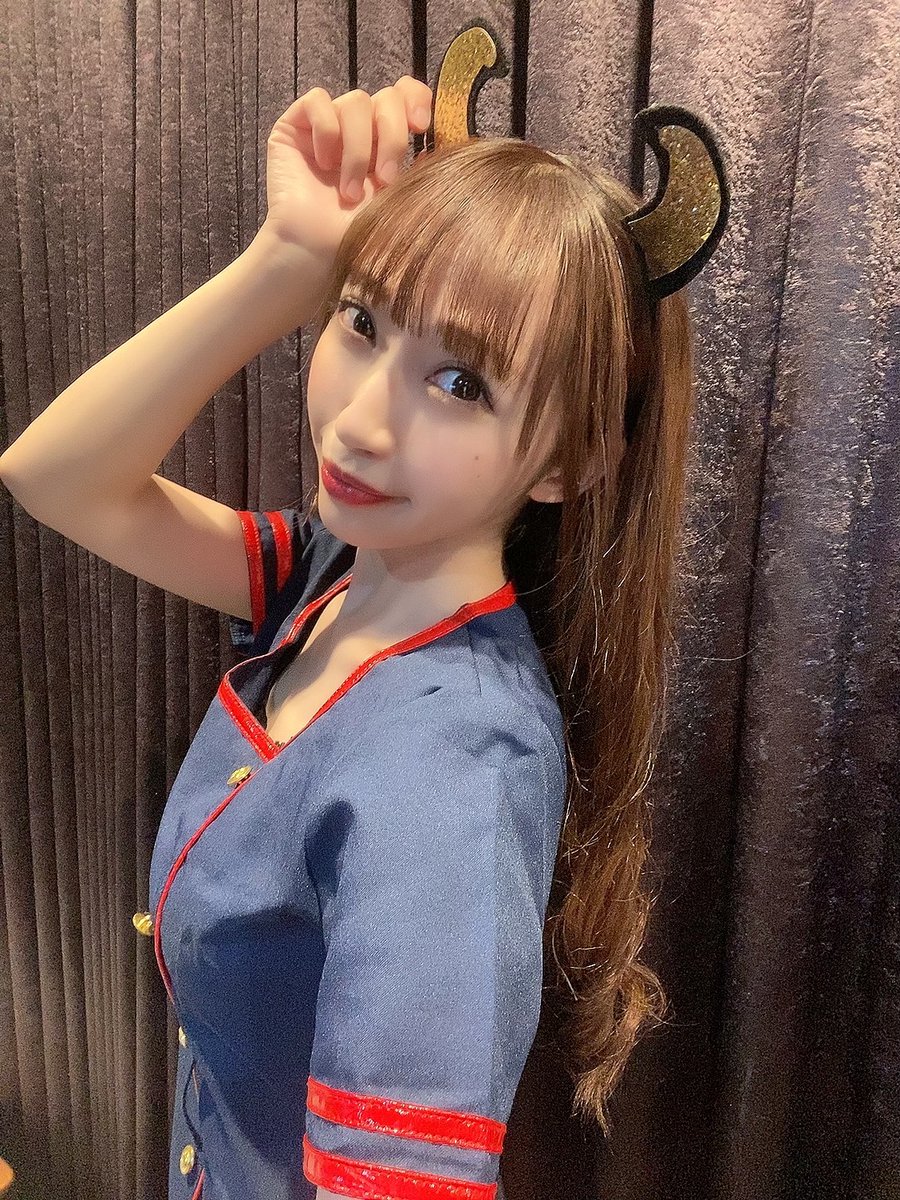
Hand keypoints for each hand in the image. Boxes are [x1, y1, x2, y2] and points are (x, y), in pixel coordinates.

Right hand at [256, 76, 432, 267]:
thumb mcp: (403, 200)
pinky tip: (323, 164)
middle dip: (392, 137)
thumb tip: (435, 146)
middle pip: (386, 97)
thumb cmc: (361, 235)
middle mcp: (359, 129)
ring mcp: (327, 125)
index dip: (416, 99)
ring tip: (349, 191)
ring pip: (355, 101)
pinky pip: (317, 101)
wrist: (319, 251)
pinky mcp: (295, 126)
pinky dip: (326, 131)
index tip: (422, 127)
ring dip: (358, 150)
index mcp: (386, 141)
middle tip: (386, 180)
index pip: (406, 94)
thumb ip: (422, 169)